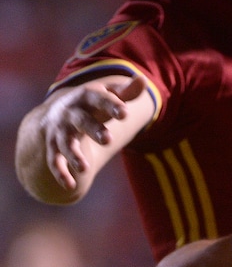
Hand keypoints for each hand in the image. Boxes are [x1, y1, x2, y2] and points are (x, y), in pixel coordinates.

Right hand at [40, 75, 147, 189]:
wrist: (57, 113)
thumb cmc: (93, 105)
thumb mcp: (108, 97)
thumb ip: (126, 93)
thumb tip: (143, 80)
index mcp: (86, 97)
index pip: (99, 99)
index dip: (111, 105)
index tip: (125, 113)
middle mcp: (70, 114)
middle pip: (81, 121)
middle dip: (93, 129)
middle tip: (108, 140)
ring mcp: (60, 131)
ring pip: (65, 143)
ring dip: (73, 155)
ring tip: (84, 168)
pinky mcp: (53, 148)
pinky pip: (54, 161)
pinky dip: (60, 173)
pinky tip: (70, 186)